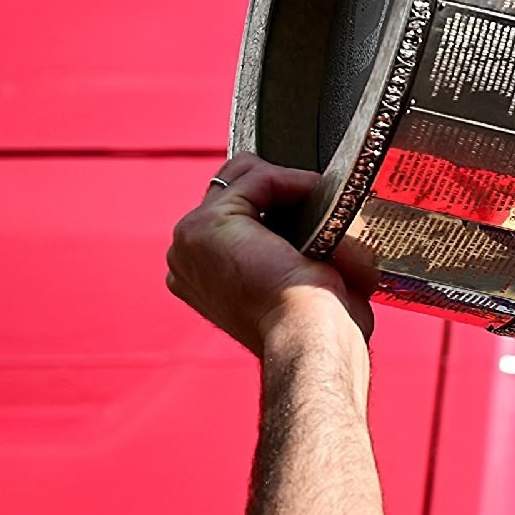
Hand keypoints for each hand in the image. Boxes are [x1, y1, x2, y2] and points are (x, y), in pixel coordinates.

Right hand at [166, 154, 373, 355]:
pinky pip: (258, 178)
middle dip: (278, 186)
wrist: (308, 336)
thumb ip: (294, 247)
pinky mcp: (208, 224)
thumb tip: (329, 218)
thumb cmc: (316, 323)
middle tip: (322, 198)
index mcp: (198, 272)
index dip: (275, 202)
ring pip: (242, 178)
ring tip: (325, 200)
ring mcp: (190, 238)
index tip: (316, 208)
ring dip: (288, 183)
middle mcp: (185, 255)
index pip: (231, 211)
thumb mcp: (300, 279)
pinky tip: (318, 193)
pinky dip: (294, 180)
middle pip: (231, 188)